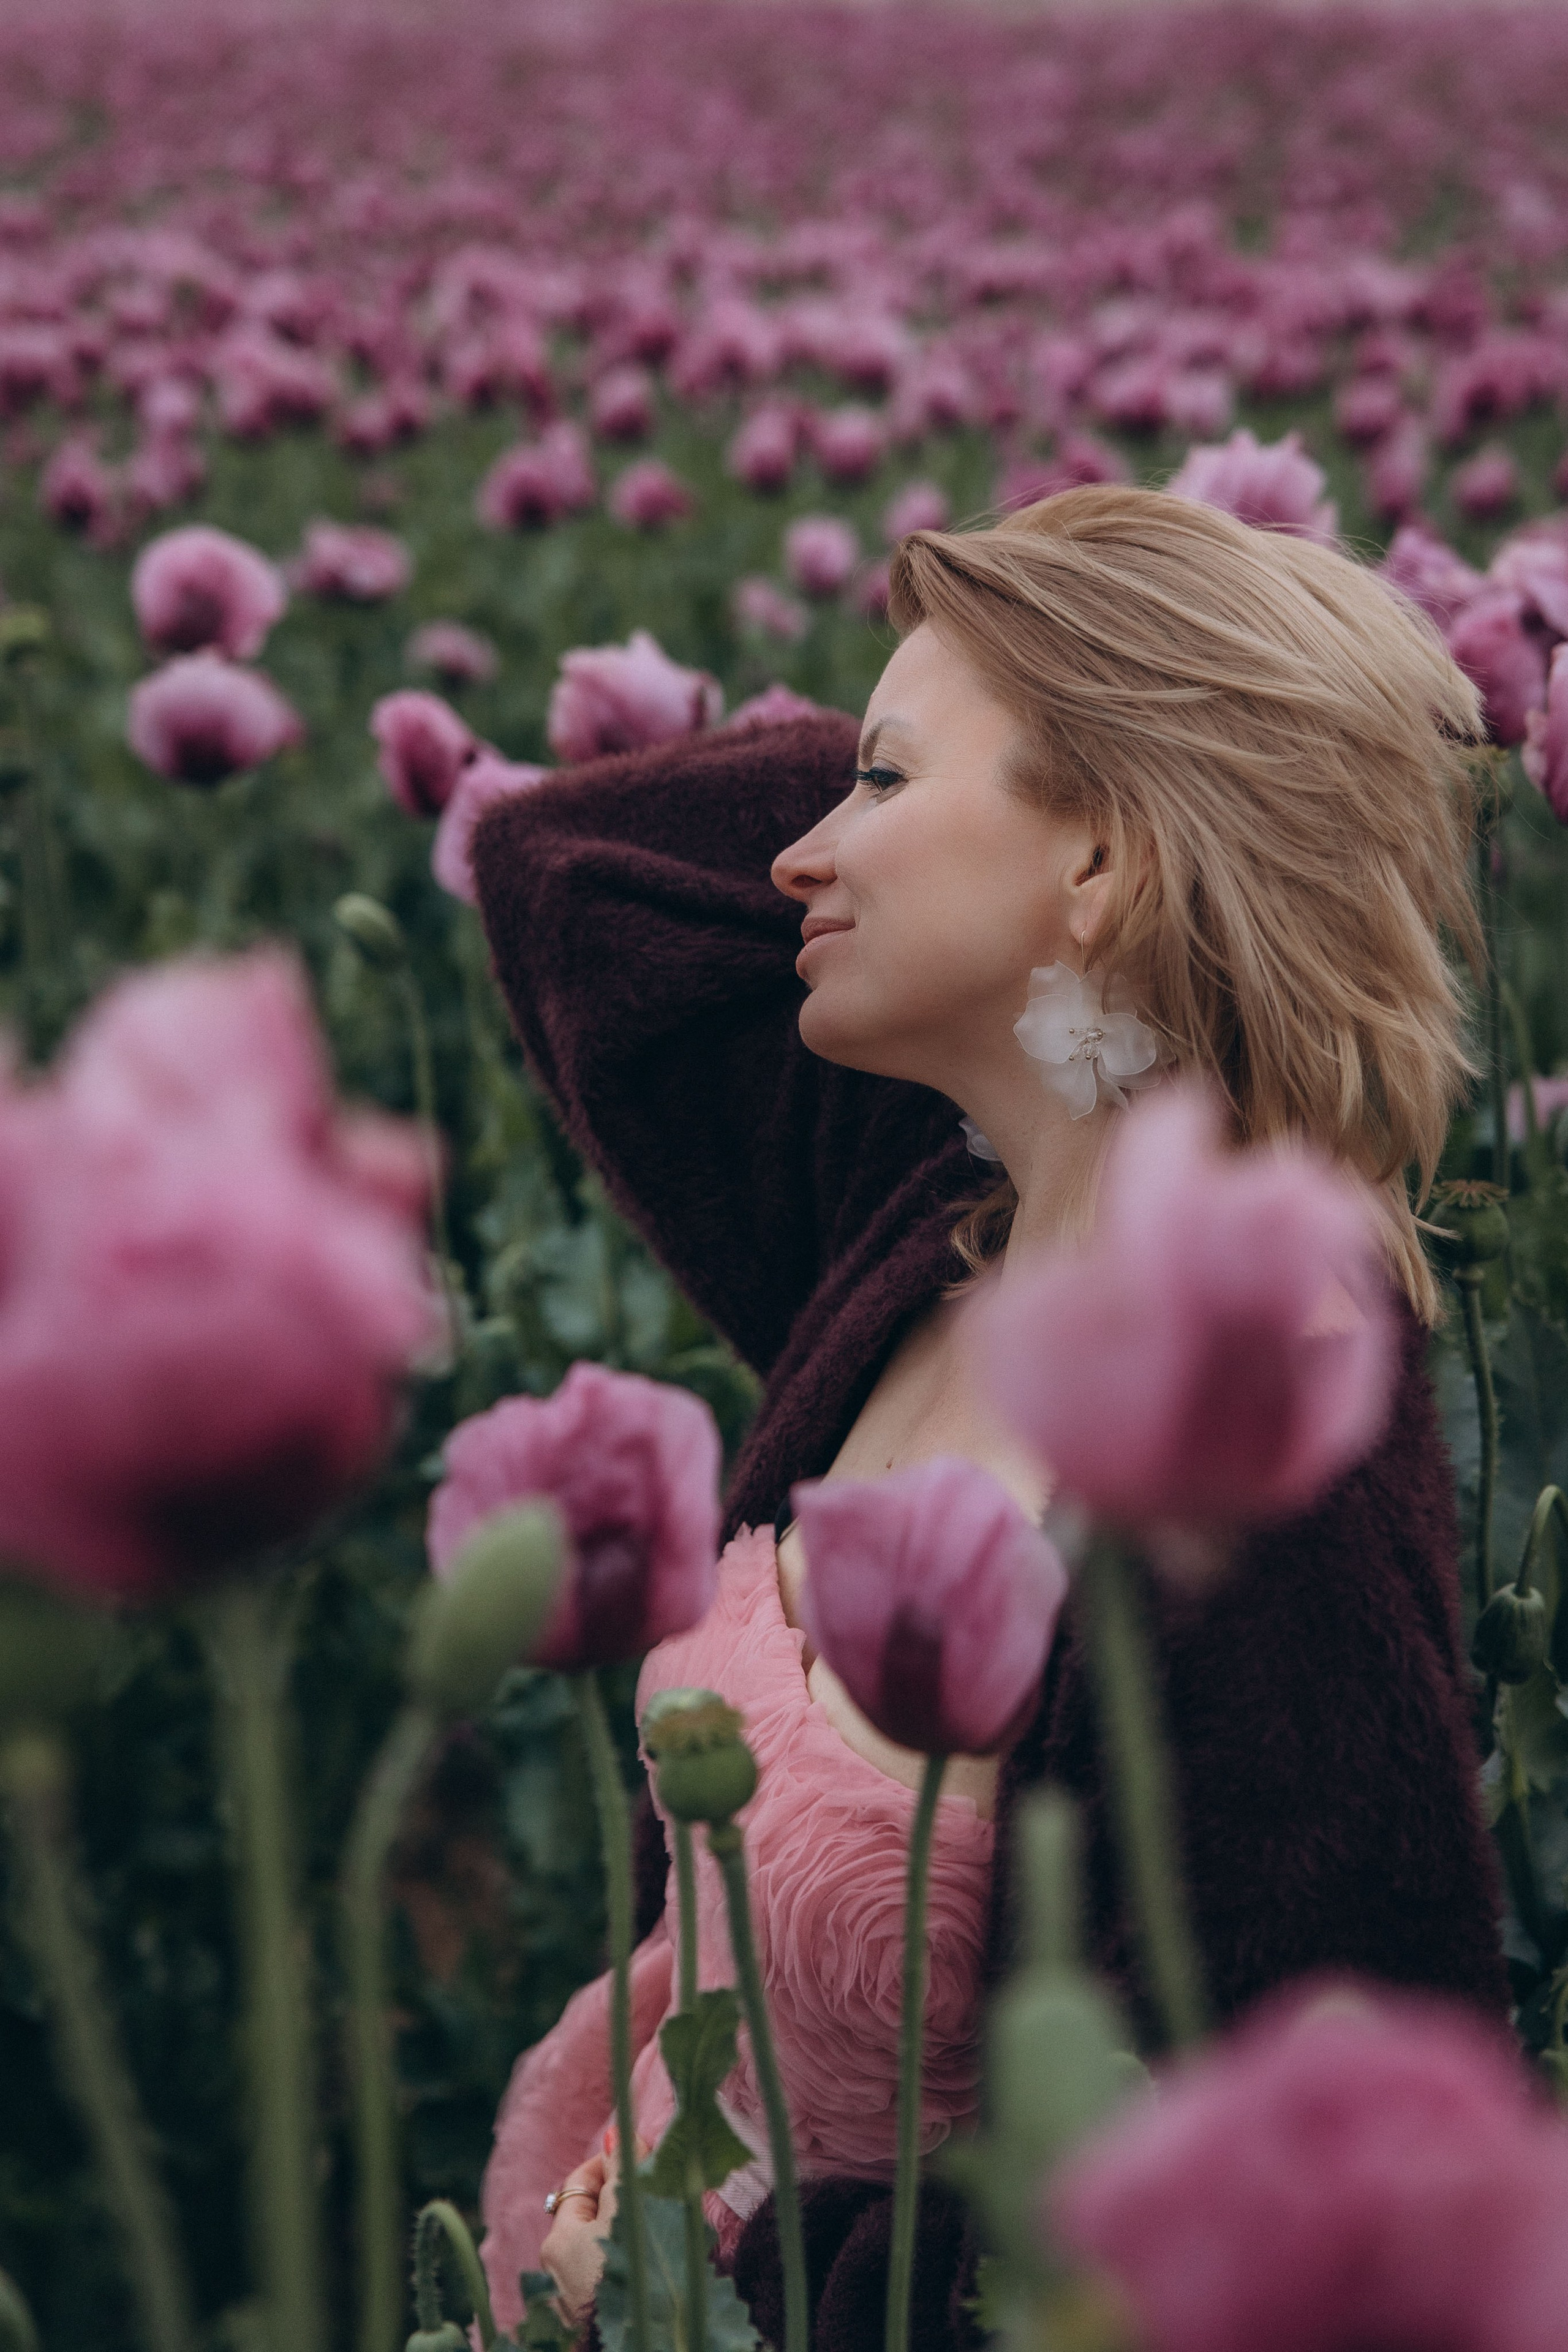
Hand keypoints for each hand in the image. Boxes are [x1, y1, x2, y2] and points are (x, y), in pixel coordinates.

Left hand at [538, 2135, 649, 2332]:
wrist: (647, 2339)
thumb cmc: (634, 2274)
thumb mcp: (631, 2212)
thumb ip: (623, 2172)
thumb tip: (615, 2132)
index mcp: (558, 2240)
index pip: (580, 2182)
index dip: (611, 2165)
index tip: (642, 2159)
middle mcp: (554, 2270)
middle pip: (589, 2215)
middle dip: (621, 2200)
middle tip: (656, 2196)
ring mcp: (569, 2298)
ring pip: (599, 2246)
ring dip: (625, 2231)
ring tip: (658, 2230)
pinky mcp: (586, 2319)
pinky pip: (603, 2274)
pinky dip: (623, 2262)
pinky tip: (648, 2265)